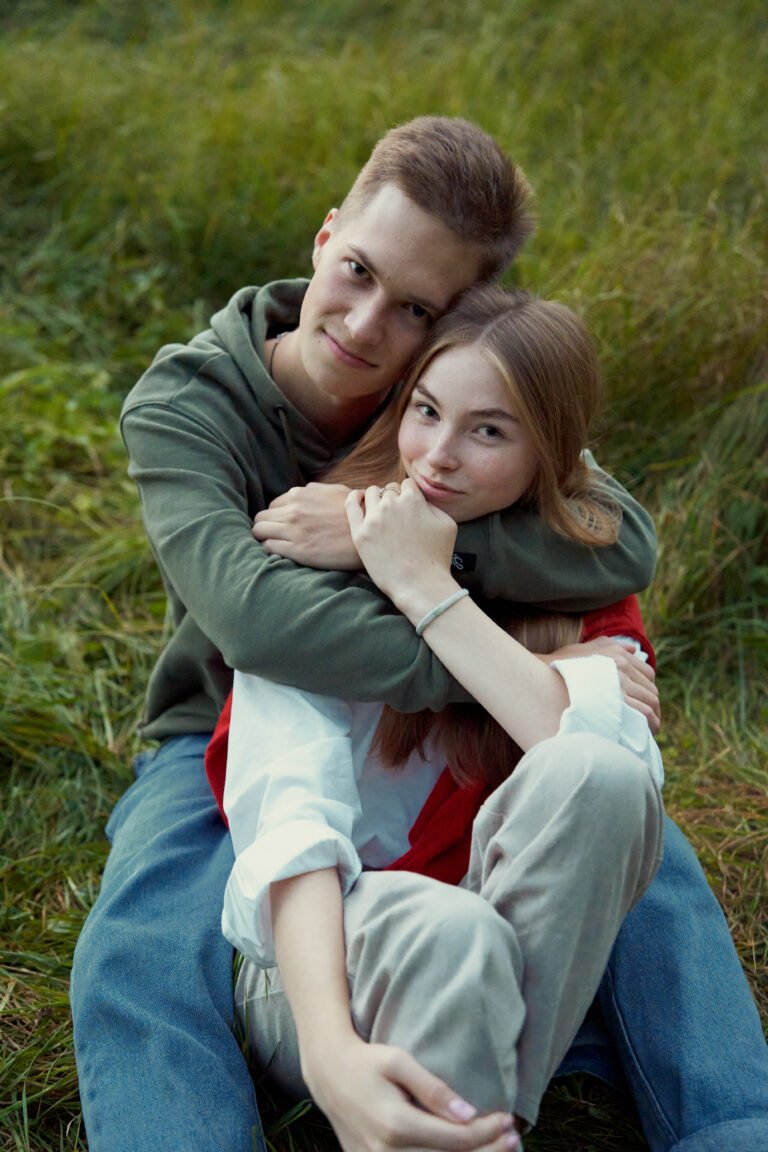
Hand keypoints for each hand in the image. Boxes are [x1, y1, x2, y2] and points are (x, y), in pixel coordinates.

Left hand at [252, 483, 360, 569]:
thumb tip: (303, 491)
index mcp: (300, 495)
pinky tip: (281, 552)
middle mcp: (293, 511)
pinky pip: (269, 548)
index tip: (282, 524)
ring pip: (259, 531)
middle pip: (261, 518)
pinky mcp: (297, 550)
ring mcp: (294, 531)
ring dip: (264, 538)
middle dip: (266, 526)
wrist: (370, 535)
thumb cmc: (356, 513)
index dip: (276, 516)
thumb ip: (315, 490)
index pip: (273, 505)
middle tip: (274, 535)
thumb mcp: (336, 491)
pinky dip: (270, 549)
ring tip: (274, 544)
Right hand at [305, 1034, 519, 1151]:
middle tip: (514, 1137)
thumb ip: (433, 1088)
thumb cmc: (368, 1061)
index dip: (486, 1132)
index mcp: (396, 1125)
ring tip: (499, 1148)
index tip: (508, 1118)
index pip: (455, 1139)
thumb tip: (468, 1113)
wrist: (329, 1076)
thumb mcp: (399, 1061)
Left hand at [346, 479, 458, 610]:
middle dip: (394, 498)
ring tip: (381, 511)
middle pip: (390, 489)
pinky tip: (359, 498)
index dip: (410, 494)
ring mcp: (373, 518)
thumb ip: (432, 505)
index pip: (407, 484)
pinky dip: (355, 497)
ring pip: (371, 493)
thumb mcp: (447, 524)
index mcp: (413, 499)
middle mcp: (391, 504)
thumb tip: (420, 499)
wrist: (419, 584)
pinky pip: (351, 505)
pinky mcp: (360, 533)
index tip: (410, 506)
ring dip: (377, 498)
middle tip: (397, 516)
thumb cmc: (437, 557)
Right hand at [541, 637, 660, 733]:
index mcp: (618, 656)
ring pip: (649, 705)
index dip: (648, 690)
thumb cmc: (560, 664)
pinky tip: (641, 734)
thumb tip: (634, 649)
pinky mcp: (614, 702)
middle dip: (653, 708)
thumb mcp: (585, 648)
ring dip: (652, 720)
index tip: (644, 702)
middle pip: (651, 692)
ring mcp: (619, 685)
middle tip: (648, 722)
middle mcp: (622, 668)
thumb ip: (610, 645)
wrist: (542, 678)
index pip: (648, 675)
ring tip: (647, 732)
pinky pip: (641, 714)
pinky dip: (645, 725)